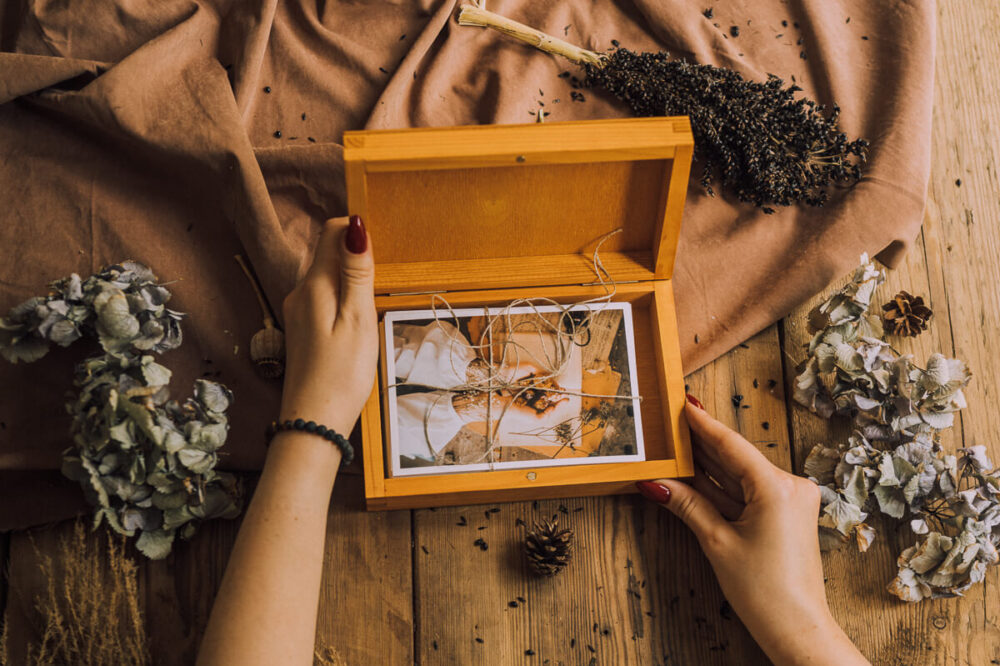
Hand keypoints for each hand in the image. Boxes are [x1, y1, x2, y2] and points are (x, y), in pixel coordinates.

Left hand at [278, 215, 377, 437]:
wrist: (313, 423)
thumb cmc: (341, 375)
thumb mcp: (357, 319)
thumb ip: (357, 272)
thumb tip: (356, 226)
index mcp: (314, 284)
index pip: (331, 231)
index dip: (357, 232)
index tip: (381, 254)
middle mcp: (300, 292)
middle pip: (330, 254)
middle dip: (358, 259)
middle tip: (381, 290)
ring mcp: (299, 311)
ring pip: (329, 278)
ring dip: (353, 283)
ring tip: (371, 312)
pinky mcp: (304, 329)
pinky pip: (326, 300)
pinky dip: (344, 302)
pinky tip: (357, 326)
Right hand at [637, 398, 868, 665]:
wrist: (797, 627)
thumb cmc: (764, 591)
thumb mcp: (717, 542)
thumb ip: (687, 505)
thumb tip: (655, 483)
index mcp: (777, 487)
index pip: (730, 446)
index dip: (703, 424)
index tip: (683, 403)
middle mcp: (790, 486)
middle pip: (735, 458)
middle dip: (701, 444)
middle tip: (671, 423)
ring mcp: (791, 499)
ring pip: (740, 475)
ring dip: (709, 466)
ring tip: (676, 447)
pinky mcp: (787, 513)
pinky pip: (748, 491)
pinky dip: (723, 487)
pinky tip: (696, 475)